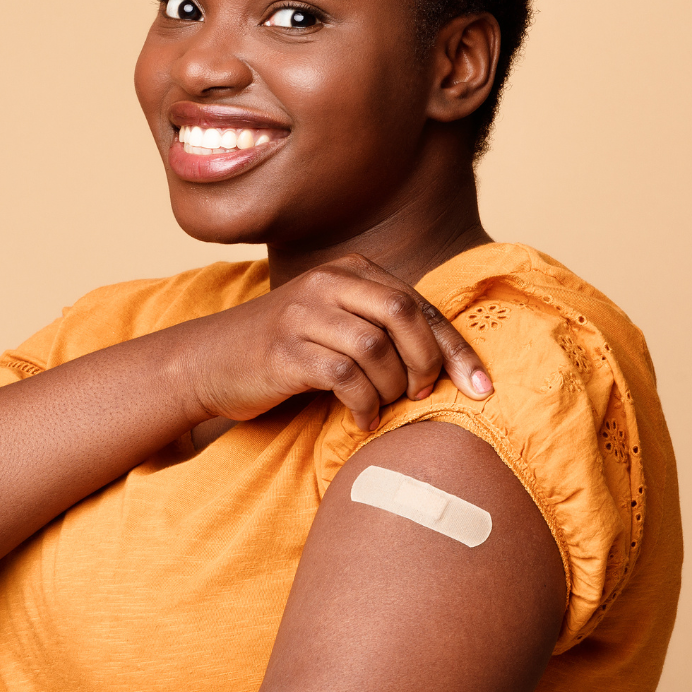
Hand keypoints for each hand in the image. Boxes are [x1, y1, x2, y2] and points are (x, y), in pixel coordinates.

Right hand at [181, 255, 491, 430]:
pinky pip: (345, 378)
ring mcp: (304, 314)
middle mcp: (327, 284)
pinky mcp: (285, 350)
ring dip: (392, 388)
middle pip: (405, 315)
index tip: (482, 386)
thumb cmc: (283, 350)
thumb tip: (447, 360)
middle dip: (429, 362)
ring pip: (377, 348)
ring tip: (384, 407)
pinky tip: (360, 420)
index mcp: (349, 271)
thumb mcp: (333, 323)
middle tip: (425, 396)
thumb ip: (380, 326)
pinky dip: (363, 405)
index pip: (420, 304)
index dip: (457, 347)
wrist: (208, 362)